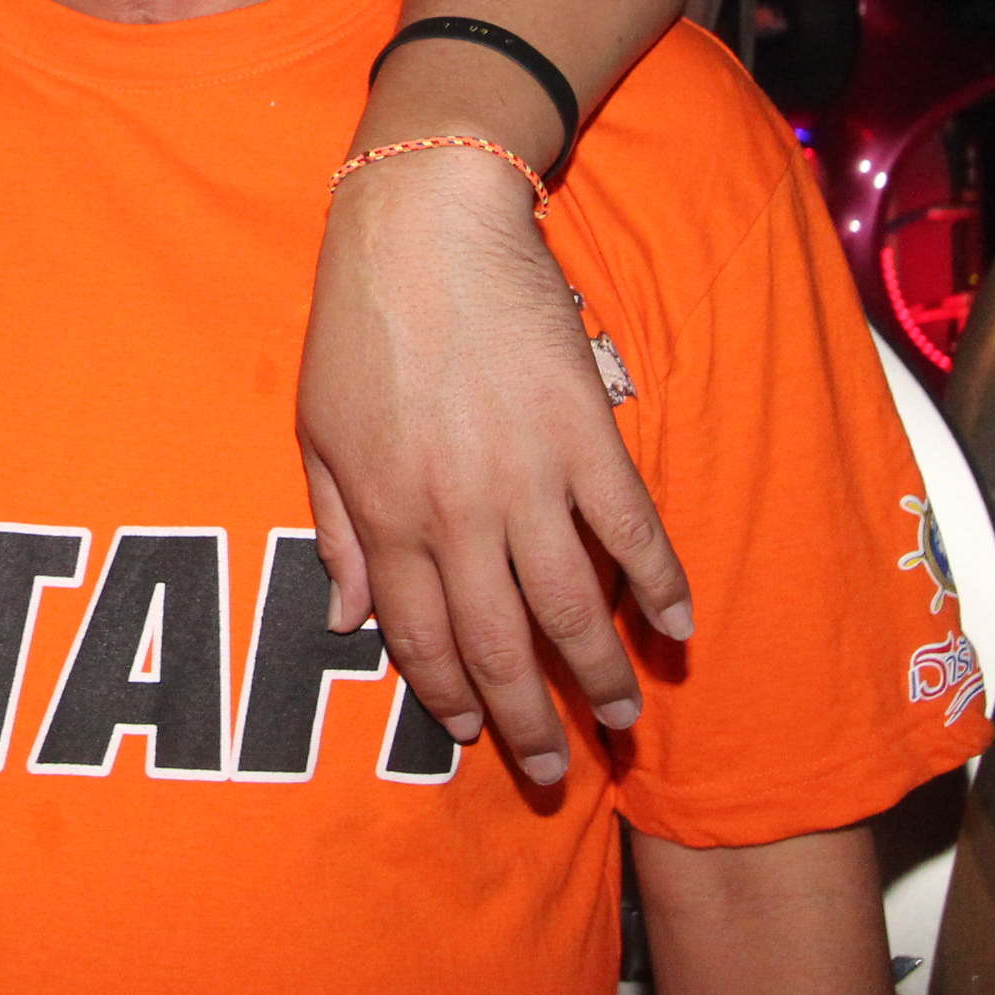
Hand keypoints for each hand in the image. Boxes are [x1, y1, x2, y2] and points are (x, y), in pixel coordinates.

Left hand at [298, 146, 690, 782]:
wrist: (424, 222)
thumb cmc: (359, 318)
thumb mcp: (315, 429)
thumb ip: (333, 529)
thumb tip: (346, 618)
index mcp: (385, 512)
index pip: (420, 636)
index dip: (448, 694)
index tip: (472, 733)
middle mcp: (455, 512)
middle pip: (498, 643)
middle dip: (525, 721)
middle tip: (550, 772)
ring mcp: (526, 476)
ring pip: (571, 605)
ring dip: (598, 673)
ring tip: (619, 718)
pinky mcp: (585, 433)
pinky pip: (631, 530)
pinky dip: (661, 585)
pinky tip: (679, 628)